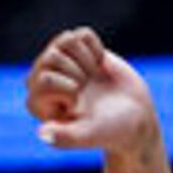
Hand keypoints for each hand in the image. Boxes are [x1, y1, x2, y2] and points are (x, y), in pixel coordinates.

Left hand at [24, 28, 157, 154]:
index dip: (70, 88)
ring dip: (87, 60)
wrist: (134, 116)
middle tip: (88, 90)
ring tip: (92, 79)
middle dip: (78, 72)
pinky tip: (97, 67)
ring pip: (66, 40)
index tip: (80, 104)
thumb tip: (42, 133)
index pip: (45, 79)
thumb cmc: (110, 130)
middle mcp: (42, 81)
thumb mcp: (88, 135)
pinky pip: (82, 34)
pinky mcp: (78, 49)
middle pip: (52, 56)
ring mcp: (59, 63)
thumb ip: (65, 138)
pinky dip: (96, 49)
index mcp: (37, 103)